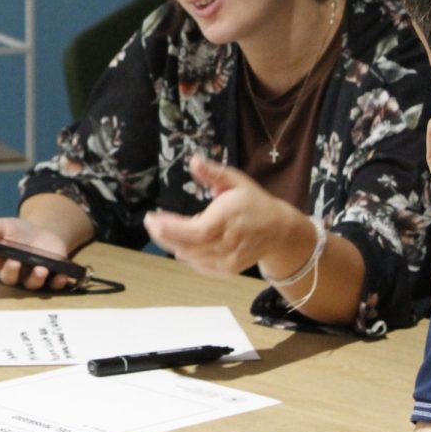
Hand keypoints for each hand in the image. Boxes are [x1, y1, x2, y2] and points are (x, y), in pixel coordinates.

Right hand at [0, 217, 71, 290]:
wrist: (45, 234)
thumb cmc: (20, 233)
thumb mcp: (5, 226)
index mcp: (1, 261)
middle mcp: (16, 273)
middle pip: (10, 278)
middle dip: (11, 272)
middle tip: (15, 263)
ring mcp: (34, 276)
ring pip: (32, 284)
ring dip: (36, 278)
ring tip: (41, 269)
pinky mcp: (52, 276)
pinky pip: (55, 284)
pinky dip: (58, 282)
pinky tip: (61, 277)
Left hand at [144, 154, 290, 275]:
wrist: (279, 231)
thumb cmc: (254, 202)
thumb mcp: (236, 180)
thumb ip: (213, 172)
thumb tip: (193, 160)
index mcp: (229, 219)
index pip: (194, 230)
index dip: (170, 228)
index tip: (152, 217)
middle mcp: (228, 243)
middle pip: (187, 246)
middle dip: (164, 235)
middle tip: (151, 223)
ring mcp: (228, 260)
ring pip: (190, 257)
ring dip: (172, 244)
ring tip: (162, 230)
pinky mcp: (227, 271)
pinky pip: (199, 265)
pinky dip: (187, 255)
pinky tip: (181, 244)